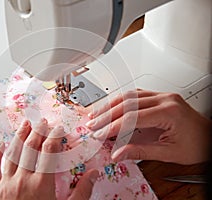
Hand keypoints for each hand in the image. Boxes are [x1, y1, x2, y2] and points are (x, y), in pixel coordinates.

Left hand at [0, 119, 98, 199]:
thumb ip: (82, 192)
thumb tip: (94, 173)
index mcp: (41, 185)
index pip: (49, 152)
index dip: (54, 137)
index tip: (58, 129)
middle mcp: (22, 180)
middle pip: (30, 148)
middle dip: (37, 132)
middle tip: (43, 122)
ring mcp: (5, 184)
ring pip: (11, 153)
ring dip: (19, 136)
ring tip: (25, 124)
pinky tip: (1, 144)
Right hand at [86, 89, 211, 164]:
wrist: (210, 137)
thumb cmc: (197, 144)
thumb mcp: (169, 153)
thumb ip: (140, 152)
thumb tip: (118, 154)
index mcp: (169, 112)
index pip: (132, 117)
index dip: (112, 126)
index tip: (99, 134)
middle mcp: (165, 99)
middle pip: (128, 102)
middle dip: (106, 114)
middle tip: (92, 124)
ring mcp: (162, 95)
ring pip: (130, 95)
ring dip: (110, 105)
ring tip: (96, 115)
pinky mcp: (159, 96)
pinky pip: (136, 95)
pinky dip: (121, 102)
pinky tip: (111, 107)